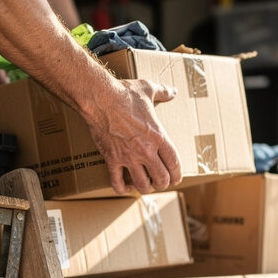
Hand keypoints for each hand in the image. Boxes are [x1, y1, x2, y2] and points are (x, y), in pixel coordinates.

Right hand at [86, 79, 182, 194]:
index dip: (177, 174)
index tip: (176, 178)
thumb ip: (163, 92)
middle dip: (162, 183)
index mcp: (158, 136)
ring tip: (145, 184)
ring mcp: (128, 157)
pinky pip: (117, 182)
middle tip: (160, 182)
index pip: (174, 164)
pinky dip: (122, 188)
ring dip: (145, 187)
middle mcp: (146, 151)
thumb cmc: (125, 94)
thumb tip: (173, 91)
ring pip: (142, 184)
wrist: (100, 98)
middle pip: (161, 179)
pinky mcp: (112, 159)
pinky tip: (125, 187)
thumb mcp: (148, 89)